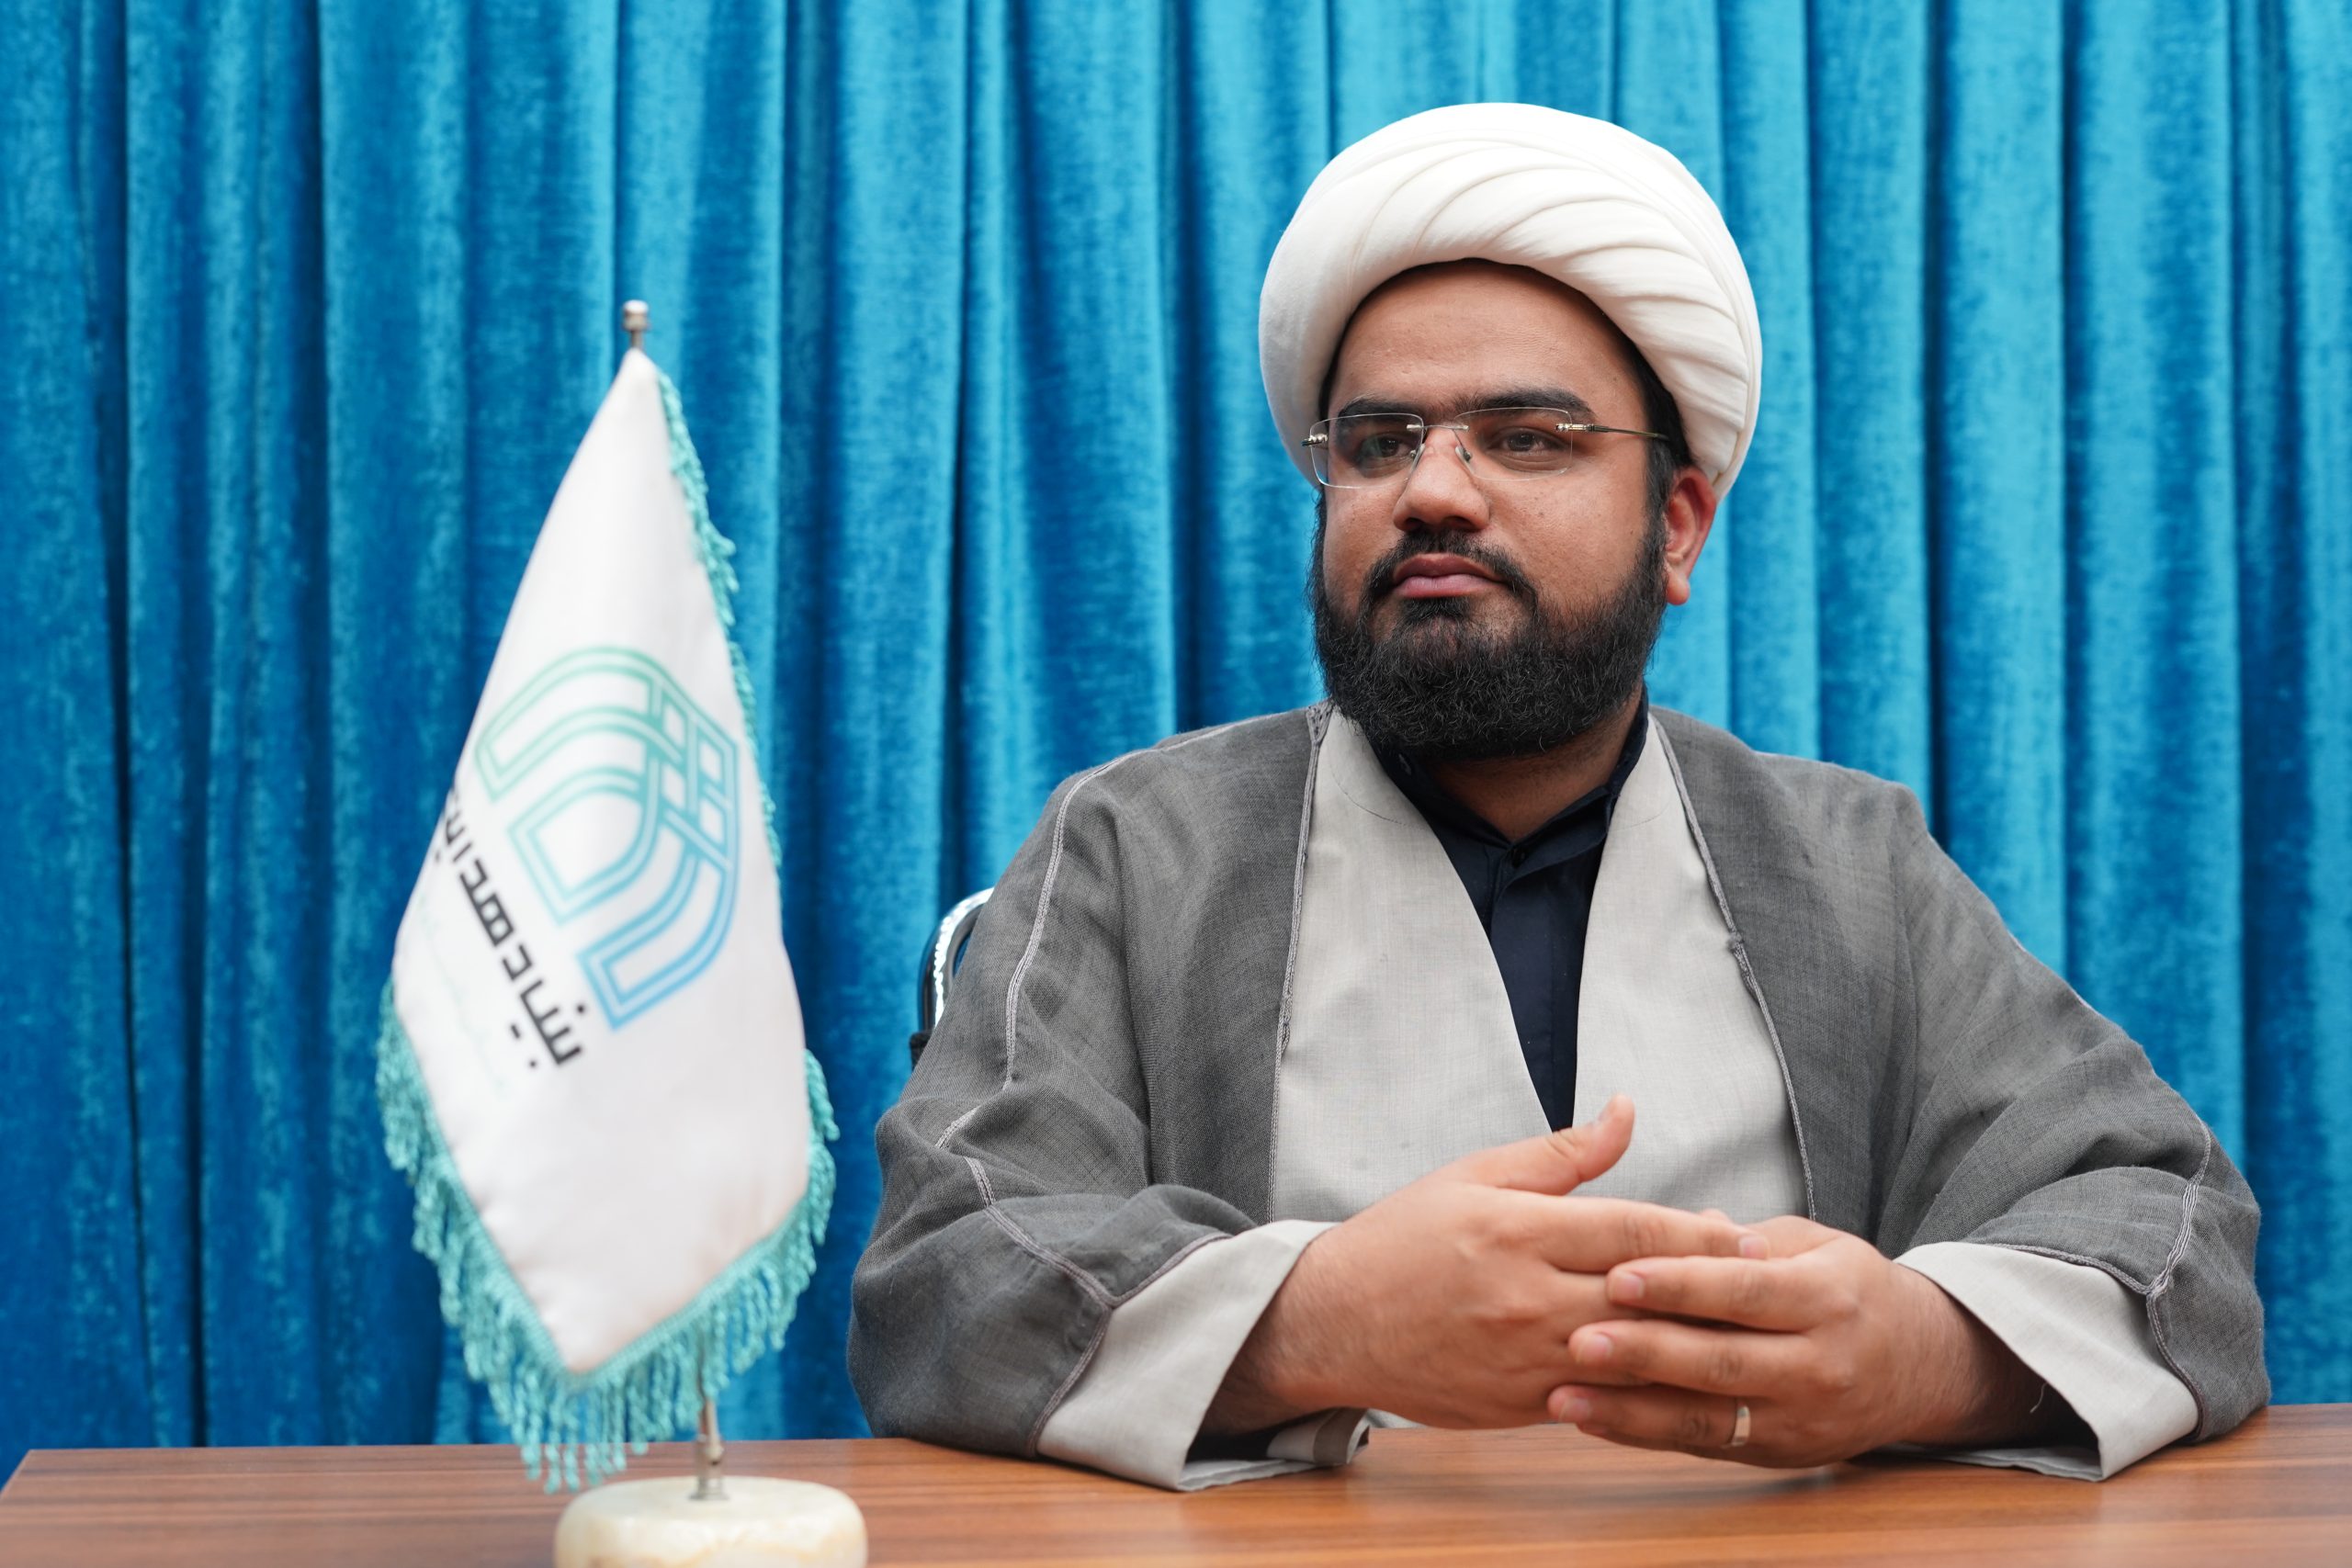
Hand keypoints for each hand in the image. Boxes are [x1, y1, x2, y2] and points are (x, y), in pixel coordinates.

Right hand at [1205, 1096, 1766, 1432]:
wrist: (1335, 1321)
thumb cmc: (1406, 1238)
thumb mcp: (1475, 1174)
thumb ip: (1562, 1154)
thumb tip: (1629, 1110)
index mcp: (1515, 1229)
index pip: (1630, 1229)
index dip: (1694, 1232)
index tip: (1740, 1230)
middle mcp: (1524, 1295)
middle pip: (1643, 1295)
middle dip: (1708, 1290)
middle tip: (1763, 1284)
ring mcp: (1522, 1358)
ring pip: (1629, 1355)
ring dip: (1687, 1344)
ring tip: (1737, 1332)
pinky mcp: (1519, 1405)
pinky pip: (1600, 1400)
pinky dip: (1644, 1389)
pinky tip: (1679, 1378)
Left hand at [1545, 1215, 2052, 1466]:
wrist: (1923, 1368)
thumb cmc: (1851, 1290)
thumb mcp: (1818, 1246)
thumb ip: (1748, 1239)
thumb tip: (1688, 1222)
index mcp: (1827, 1297)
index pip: (1745, 1290)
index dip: (1680, 1284)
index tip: (1616, 1275)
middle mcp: (1819, 1364)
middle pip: (1723, 1359)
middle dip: (1645, 1351)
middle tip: (1576, 1339)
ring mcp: (1802, 1418)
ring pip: (1709, 1417)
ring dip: (1630, 1409)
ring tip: (1565, 1394)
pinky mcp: (1781, 1453)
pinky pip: (1706, 1446)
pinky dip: (1645, 1435)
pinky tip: (1593, 1420)